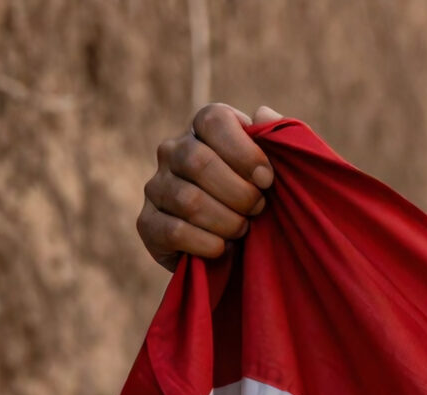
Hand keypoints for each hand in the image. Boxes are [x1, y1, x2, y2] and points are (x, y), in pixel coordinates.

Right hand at [137, 103, 284, 269]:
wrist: (240, 249)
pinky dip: (208, 244)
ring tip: (242, 229)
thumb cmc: (263, 198)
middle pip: (198, 161)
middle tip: (258, 209)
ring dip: (227, 222)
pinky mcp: (148, 223)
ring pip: (188, 200)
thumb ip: (278, 139)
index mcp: (203, 129)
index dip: (245, 152)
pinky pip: (174, 232)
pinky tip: (222, 248)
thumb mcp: (278, 169)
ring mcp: (156, 186)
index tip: (267, 180)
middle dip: (240, 193)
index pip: (214, 121)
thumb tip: (263, 114)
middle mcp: (172, 151)